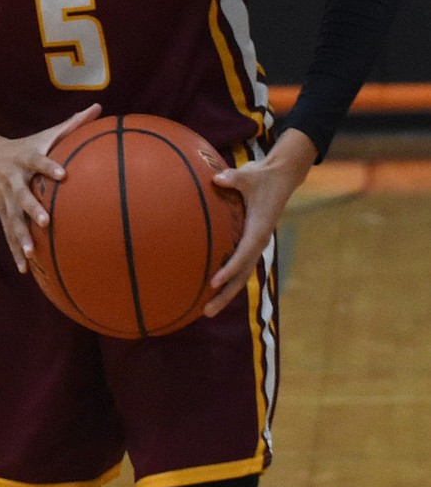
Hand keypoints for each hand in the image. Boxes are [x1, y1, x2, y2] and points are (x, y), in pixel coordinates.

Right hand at [0, 104, 102, 272]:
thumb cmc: (25, 145)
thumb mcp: (45, 134)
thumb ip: (73, 125)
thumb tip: (100, 107)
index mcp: (25, 158)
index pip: (37, 161)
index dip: (48, 167)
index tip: (63, 174)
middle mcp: (13, 180)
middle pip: (21, 195)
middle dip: (31, 209)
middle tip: (45, 221)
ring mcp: (5, 199)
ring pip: (12, 219)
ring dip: (21, 236)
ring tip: (32, 252)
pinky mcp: (1, 212)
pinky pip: (8, 233)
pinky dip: (16, 251)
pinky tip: (26, 269)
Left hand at [203, 127, 317, 315]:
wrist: (280, 178)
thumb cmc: (262, 176)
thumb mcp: (250, 174)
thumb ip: (234, 178)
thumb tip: (217, 178)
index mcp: (259, 229)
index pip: (243, 253)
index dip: (230, 268)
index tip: (214, 282)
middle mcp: (258, 241)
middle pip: (242, 275)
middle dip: (225, 294)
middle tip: (207, 312)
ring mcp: (255, 244)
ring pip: (240, 275)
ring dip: (225, 294)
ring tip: (206, 311)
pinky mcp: (250, 243)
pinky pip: (237, 266)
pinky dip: (226, 279)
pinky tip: (209, 290)